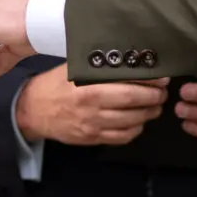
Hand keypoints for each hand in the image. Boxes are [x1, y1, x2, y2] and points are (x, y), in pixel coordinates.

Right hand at [16, 64, 168, 145]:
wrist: (33, 111)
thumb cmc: (55, 84)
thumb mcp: (73, 68)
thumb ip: (98, 66)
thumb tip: (127, 57)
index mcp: (88, 87)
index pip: (126, 83)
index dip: (148, 82)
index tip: (162, 77)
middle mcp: (92, 108)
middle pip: (133, 103)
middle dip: (154, 98)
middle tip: (163, 92)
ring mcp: (93, 126)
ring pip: (132, 123)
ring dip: (149, 114)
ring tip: (155, 105)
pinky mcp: (92, 139)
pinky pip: (122, 138)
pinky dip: (136, 130)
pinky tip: (139, 121)